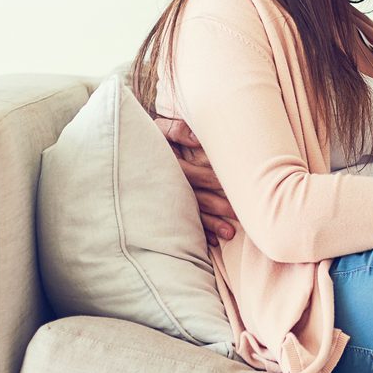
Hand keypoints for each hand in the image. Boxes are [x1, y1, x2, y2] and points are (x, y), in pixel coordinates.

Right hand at [156, 117, 237, 241]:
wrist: (132, 153)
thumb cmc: (155, 140)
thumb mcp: (161, 130)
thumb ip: (178, 130)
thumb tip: (196, 139)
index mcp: (170, 165)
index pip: (196, 175)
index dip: (215, 180)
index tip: (235, 185)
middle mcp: (170, 185)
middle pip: (197, 198)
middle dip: (218, 207)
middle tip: (240, 215)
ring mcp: (169, 199)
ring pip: (192, 214)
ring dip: (211, 225)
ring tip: (230, 234)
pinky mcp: (168, 210)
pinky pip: (184, 223)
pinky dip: (198, 233)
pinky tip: (212, 242)